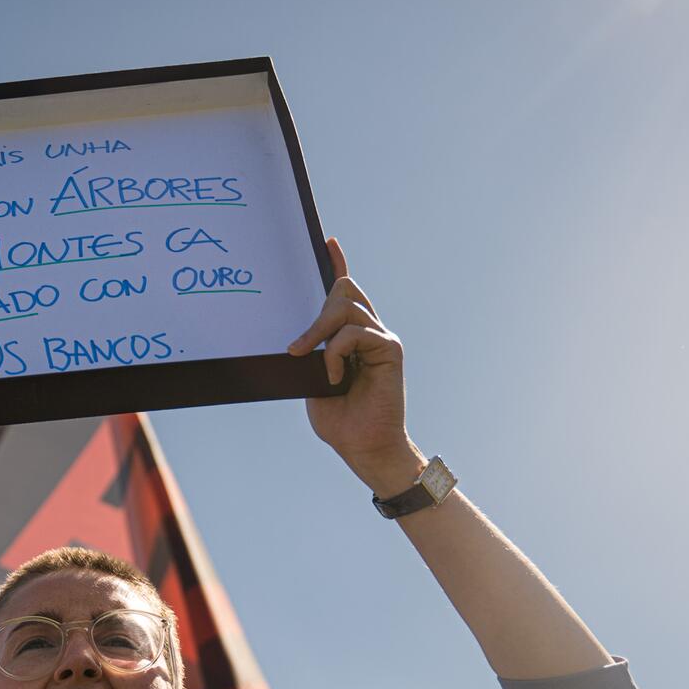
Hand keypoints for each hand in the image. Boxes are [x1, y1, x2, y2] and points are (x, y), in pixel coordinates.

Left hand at [287, 238, 414, 491]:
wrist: (364, 447)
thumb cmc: (341, 421)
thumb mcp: (313, 382)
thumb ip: (311, 354)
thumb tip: (300, 336)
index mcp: (352, 338)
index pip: (345, 293)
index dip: (337, 264)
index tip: (327, 241)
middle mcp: (369, 332)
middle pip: (344, 290)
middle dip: (318, 310)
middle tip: (299, 347)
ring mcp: (381, 339)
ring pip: (346, 307)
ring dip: (320, 332)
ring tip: (310, 361)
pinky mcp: (390, 349)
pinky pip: (354, 333)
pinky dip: (336, 353)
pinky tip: (335, 377)